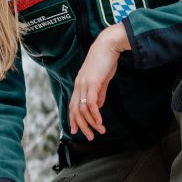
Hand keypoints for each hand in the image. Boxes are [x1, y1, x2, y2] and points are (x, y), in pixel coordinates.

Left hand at [69, 23, 129, 140]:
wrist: (109, 45)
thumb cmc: (106, 60)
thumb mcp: (102, 79)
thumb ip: (99, 93)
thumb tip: (98, 106)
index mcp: (79, 84)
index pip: (73, 106)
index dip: (73, 119)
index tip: (76, 131)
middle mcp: (79, 85)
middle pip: (76, 111)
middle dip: (82, 126)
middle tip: (90, 137)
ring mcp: (84, 84)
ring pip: (83, 109)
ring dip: (91, 123)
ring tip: (100, 131)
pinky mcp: (92, 82)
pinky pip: (91, 102)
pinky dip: (95, 114)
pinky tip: (99, 121)